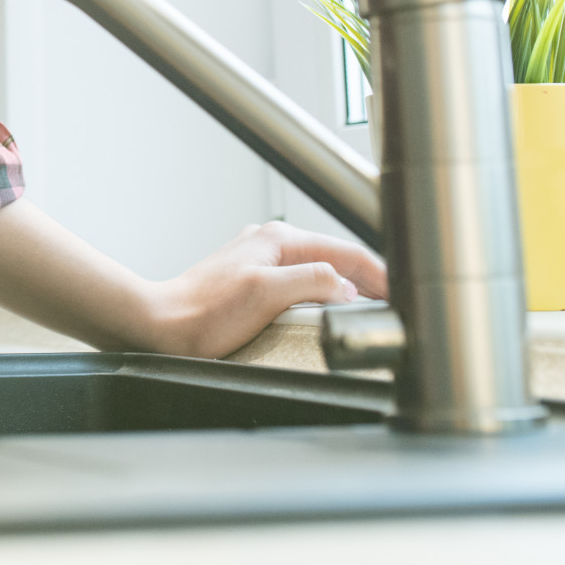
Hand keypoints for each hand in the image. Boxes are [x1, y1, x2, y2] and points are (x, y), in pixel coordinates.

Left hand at [144, 220, 388, 358]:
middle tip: (396, 303)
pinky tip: (330, 310)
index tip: (402, 293)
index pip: (345, 251)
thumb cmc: (204, 312)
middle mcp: (270, 244)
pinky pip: (301, 284)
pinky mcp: (253, 283)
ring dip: (348, 286)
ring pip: (319, 270)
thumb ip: (312, 281)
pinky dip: (324, 294)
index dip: (378, 273)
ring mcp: (261, 262)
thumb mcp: (267, 293)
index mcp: (278, 240)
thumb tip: (347, 285)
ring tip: (373, 306)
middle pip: (335, 258)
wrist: (162, 325)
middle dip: (368, 278)